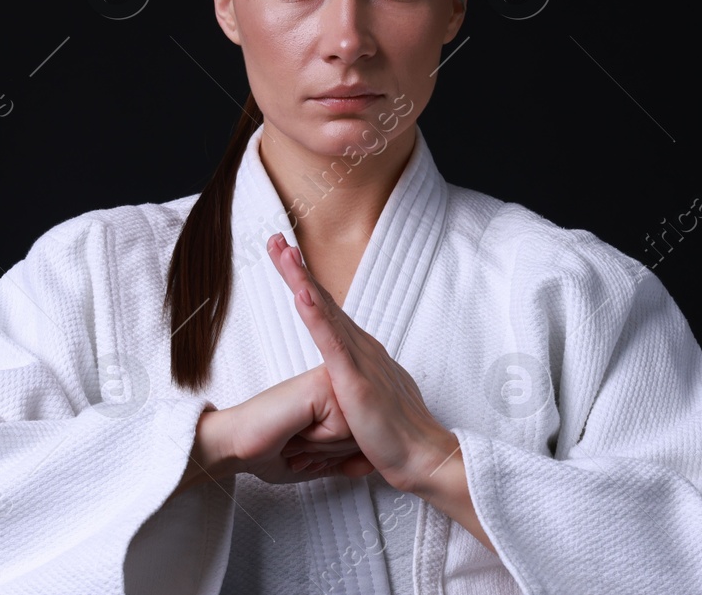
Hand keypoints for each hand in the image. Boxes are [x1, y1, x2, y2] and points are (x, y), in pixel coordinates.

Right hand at [224, 363, 376, 485]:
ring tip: (297, 434)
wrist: (237, 444)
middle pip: (365, 433)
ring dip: (324, 448)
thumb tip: (371, 464)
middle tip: (299, 440)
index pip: (365, 434)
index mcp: (335, 394)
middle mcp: (336, 382)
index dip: (335, 454)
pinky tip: (296, 427)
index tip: (306, 446)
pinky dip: (317, 439)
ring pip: (357, 432)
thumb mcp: (319, 460)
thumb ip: (346, 461)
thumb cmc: (270, 448)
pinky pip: (343, 427)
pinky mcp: (322, 385)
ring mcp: (330, 380)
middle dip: (331, 452)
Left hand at [265, 234, 458, 494]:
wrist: (425, 461)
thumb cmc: (398, 442)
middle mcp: (364, 349)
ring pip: (325, 311)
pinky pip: (331, 341)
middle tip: (276, 239)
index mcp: (364, 355)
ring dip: (301, 280)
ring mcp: (362, 361)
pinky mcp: (357, 380)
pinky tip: (300, 293)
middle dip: (297, 269)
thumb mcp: (370, 409)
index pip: (328, 313)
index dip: (306, 284)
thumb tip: (346, 396)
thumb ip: (356, 393)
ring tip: (282, 252)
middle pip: (323, 301)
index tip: (287, 260)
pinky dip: (315, 315)